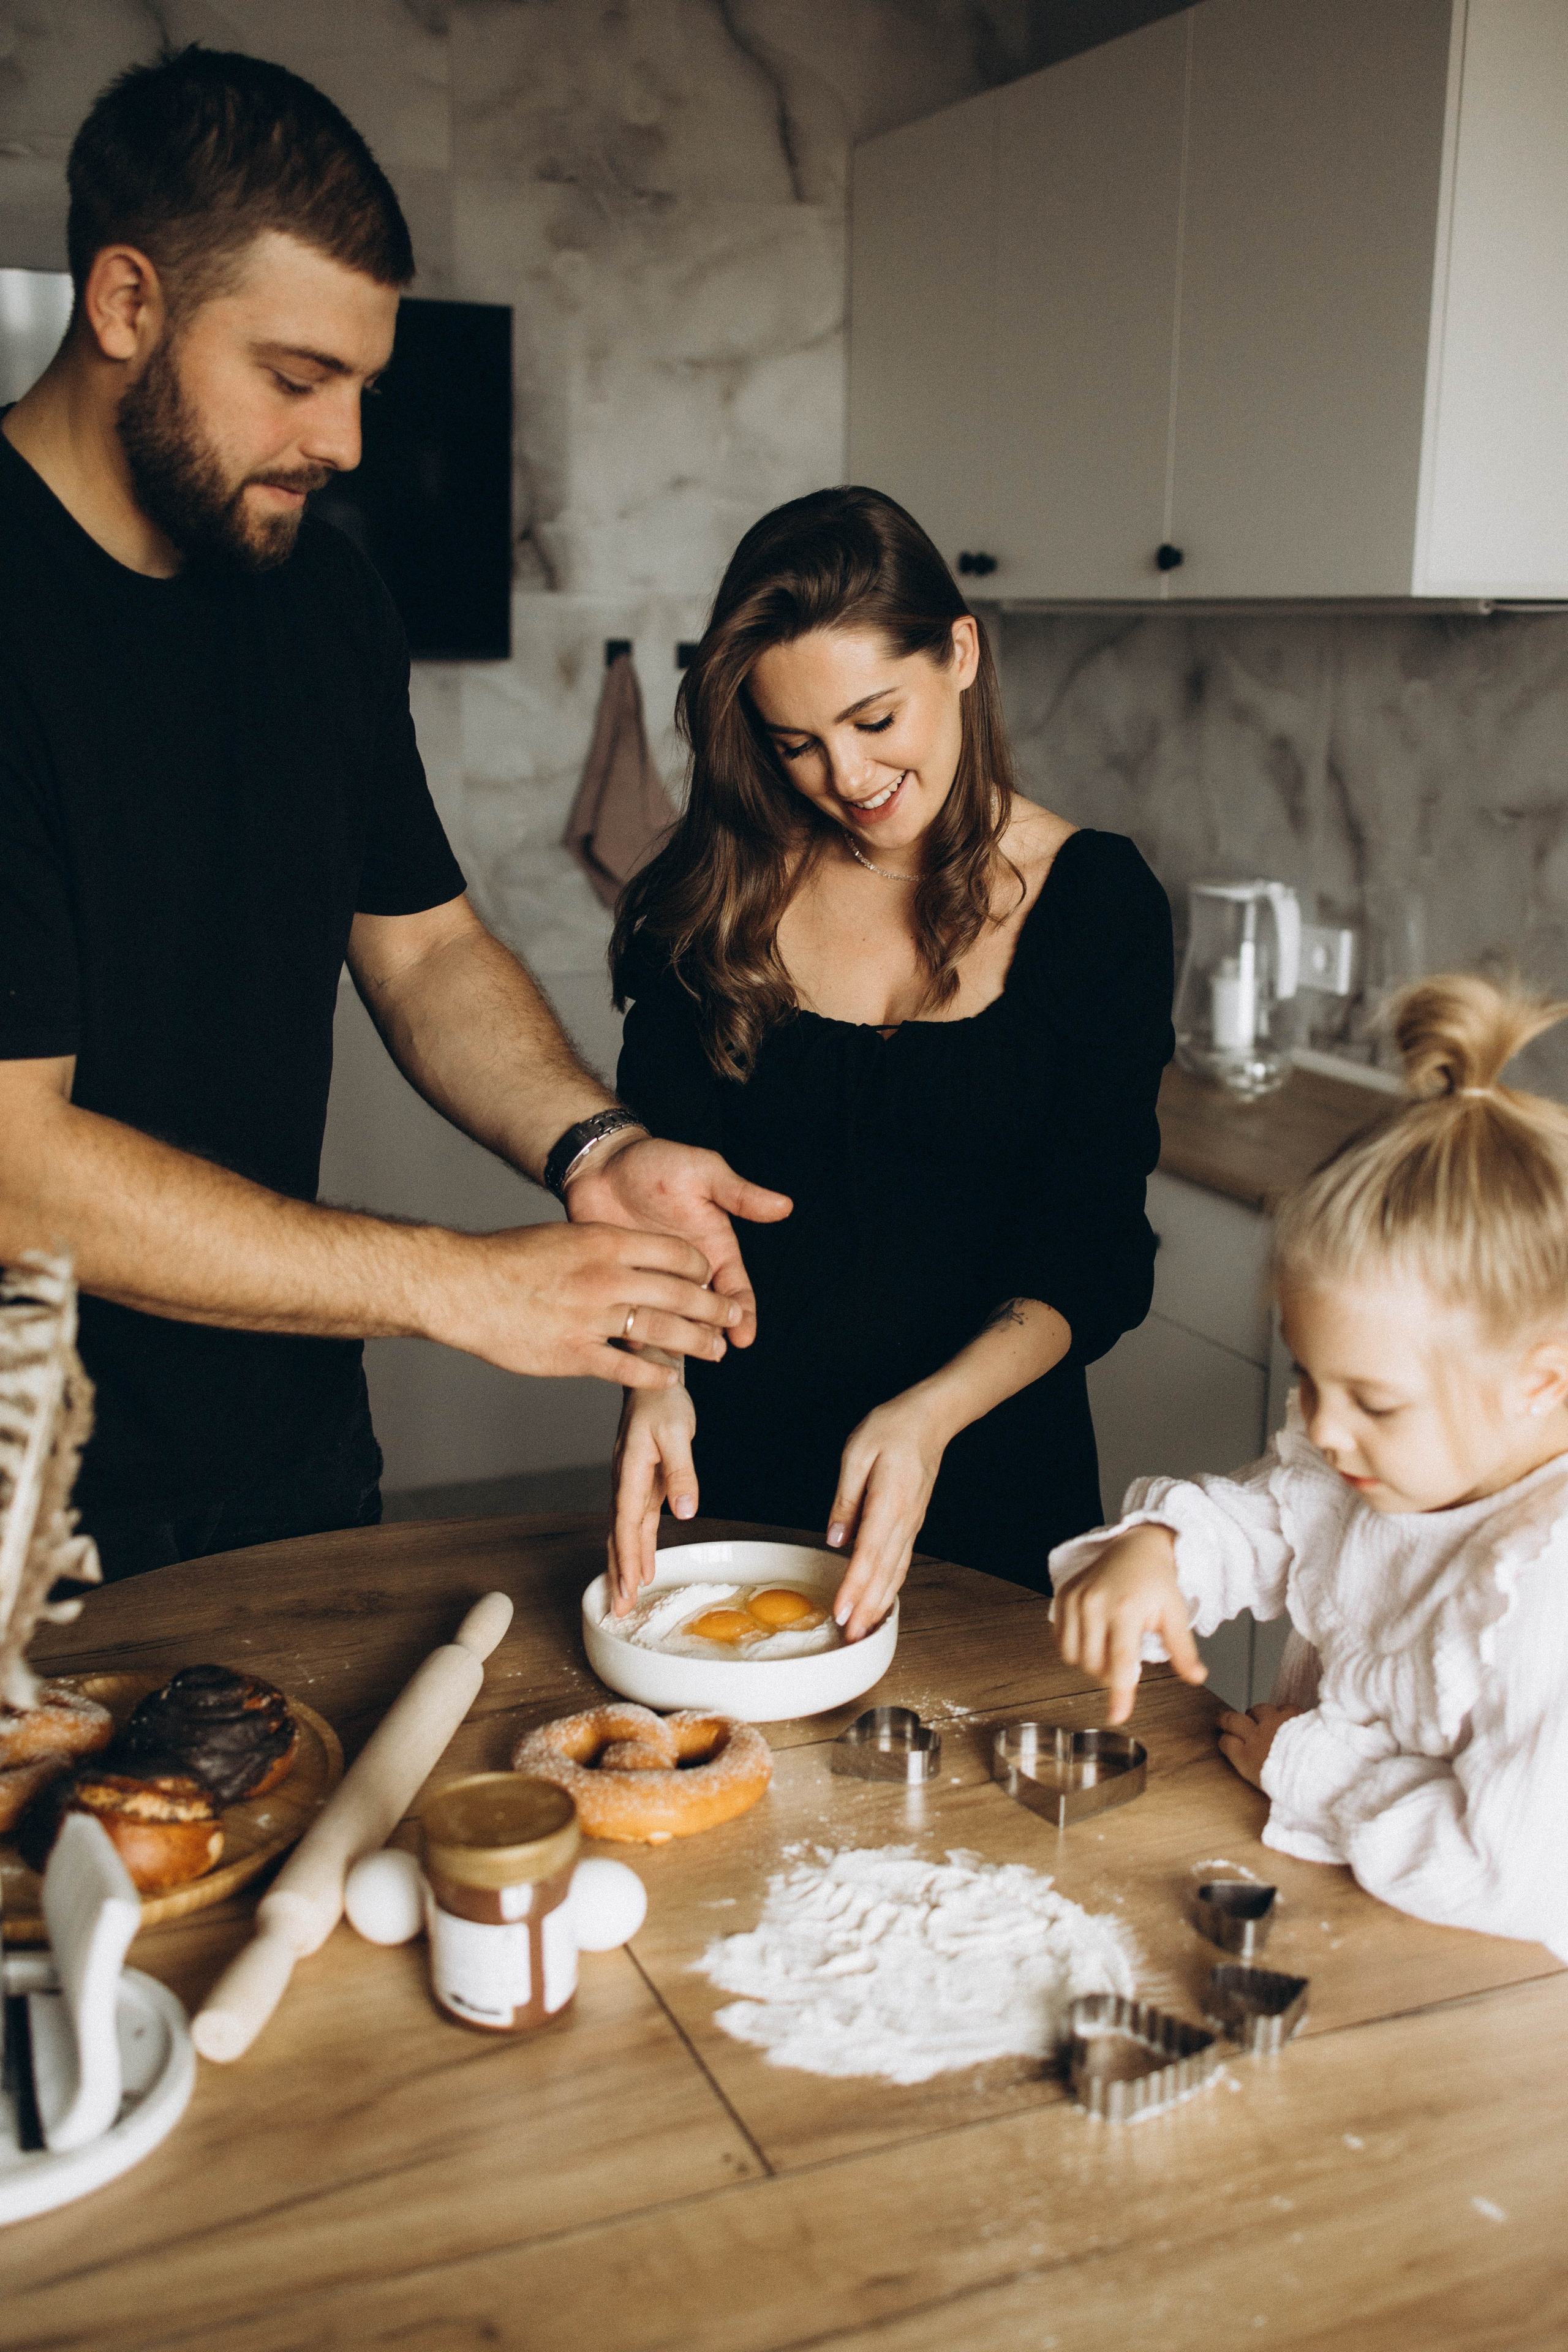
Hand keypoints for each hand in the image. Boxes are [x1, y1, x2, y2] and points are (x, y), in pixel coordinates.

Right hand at [424, 1221, 736, 1386]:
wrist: (461, 1285)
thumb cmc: (509, 1259)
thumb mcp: (564, 1237)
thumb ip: (604, 1248)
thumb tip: (638, 1257)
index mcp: (603, 1242)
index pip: (673, 1253)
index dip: (701, 1268)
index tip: (712, 1278)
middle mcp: (604, 1278)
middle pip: (678, 1293)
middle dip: (713, 1308)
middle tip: (733, 1318)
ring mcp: (590, 1318)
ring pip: (660, 1332)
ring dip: (696, 1342)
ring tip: (717, 1350)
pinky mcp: (573, 1354)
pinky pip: (626, 1368)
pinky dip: (653, 1374)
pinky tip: (670, 1376)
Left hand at [566, 1137, 790, 1347]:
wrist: (602, 1163)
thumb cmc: (657, 1163)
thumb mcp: (704, 1173)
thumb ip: (740, 1195)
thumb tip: (784, 1206)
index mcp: (713, 1249)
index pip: (735, 1290)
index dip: (743, 1314)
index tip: (744, 1336)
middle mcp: (686, 1272)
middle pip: (706, 1314)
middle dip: (711, 1336)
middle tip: (713, 1353)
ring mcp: (653, 1280)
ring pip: (670, 1321)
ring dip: (674, 1339)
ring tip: (675, 1353)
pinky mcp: (622, 1283)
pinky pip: (629, 1314)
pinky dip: (631, 1330)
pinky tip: (631, 1343)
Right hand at [609, 1377, 697, 1610]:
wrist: (652, 1374)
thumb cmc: (663, 1400)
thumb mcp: (678, 1433)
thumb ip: (681, 1473)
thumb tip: (684, 1511)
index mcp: (630, 1472)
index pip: (626, 1524)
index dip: (627, 1559)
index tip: (629, 1588)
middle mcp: (625, 1482)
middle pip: (619, 1536)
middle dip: (618, 1573)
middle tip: (618, 1609)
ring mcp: (632, 1484)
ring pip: (625, 1532)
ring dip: (624, 1564)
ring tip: (625, 1596)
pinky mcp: (643, 1482)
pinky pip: (636, 1521)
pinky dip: (635, 1546)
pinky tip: (641, 1565)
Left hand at [825, 1388, 949, 1642]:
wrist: (930, 1419)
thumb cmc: (893, 1429)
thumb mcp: (857, 1453)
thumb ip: (845, 1498)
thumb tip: (835, 1537)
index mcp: (889, 1505)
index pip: (868, 1556)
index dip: (854, 1588)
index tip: (842, 1613)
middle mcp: (904, 1522)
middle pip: (884, 1574)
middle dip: (867, 1609)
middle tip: (851, 1638)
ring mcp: (912, 1525)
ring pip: (896, 1573)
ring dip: (880, 1604)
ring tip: (865, 1630)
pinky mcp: (912, 1524)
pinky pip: (901, 1562)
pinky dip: (891, 1587)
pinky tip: (881, 1600)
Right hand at [1051, 1525, 1205, 1723]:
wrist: (1135, 1546)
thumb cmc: (1156, 1581)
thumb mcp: (1175, 1613)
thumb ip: (1182, 1649)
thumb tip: (1197, 1678)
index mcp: (1126, 1609)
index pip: (1120, 1662)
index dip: (1120, 1693)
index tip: (1117, 1716)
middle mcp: (1095, 1603)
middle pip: (1096, 1666)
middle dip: (1112, 1674)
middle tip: (1129, 1657)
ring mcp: (1074, 1600)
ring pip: (1075, 1658)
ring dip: (1092, 1664)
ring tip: (1111, 1646)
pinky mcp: (1061, 1598)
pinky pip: (1061, 1642)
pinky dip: (1076, 1650)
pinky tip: (1093, 1638)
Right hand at [1217, 1703, 1301, 1788]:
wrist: (1319, 1770)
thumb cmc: (1297, 1786)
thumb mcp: (1271, 1790)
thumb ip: (1261, 1777)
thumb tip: (1261, 1776)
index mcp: (1248, 1759)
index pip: (1226, 1743)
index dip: (1224, 1740)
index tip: (1224, 1739)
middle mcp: (1257, 1738)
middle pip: (1233, 1721)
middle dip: (1225, 1719)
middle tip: (1223, 1719)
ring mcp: (1274, 1723)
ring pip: (1258, 1710)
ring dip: (1256, 1713)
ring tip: (1258, 1716)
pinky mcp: (1292, 1715)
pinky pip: (1282, 1707)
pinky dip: (1282, 1711)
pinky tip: (1285, 1716)